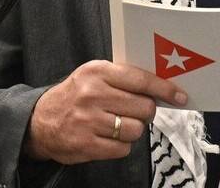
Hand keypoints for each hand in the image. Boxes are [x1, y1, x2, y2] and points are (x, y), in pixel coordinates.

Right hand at [23, 60, 187, 164]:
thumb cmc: (74, 95)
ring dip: (133, 129)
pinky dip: (121, 145)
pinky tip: (109, 137)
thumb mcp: (92, 75)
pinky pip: (123, 148)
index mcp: (97, 72)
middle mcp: (93, 94)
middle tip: (137, 111)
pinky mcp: (87, 144)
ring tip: (119, 124)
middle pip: (143, 107)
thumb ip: (122, 77)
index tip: (179, 96)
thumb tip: (159, 87)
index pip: (140, 79)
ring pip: (135, 129)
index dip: (164, 89)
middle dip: (146, 111)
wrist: (40, 121)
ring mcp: (89, 121)